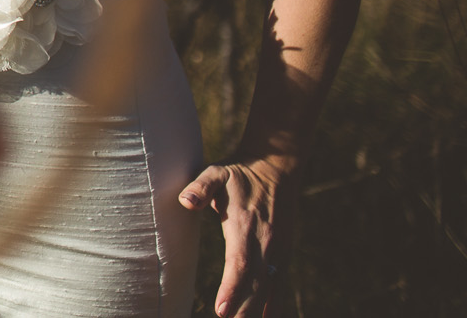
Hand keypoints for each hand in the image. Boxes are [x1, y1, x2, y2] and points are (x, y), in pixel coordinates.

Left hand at [180, 157, 291, 316]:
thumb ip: (200, 187)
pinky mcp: (283, 252)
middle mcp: (265, 242)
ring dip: (256, 309)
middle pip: (255, 283)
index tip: (221, 310)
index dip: (231, 289)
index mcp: (245, 226)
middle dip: (243, 309)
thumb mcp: (216, 172)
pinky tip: (266, 317)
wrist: (275, 167)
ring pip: (268, 286)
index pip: (239, 265)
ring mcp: (278, 249)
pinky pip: (278, 282)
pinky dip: (273, 302)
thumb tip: (185, 200)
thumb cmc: (238, 172)